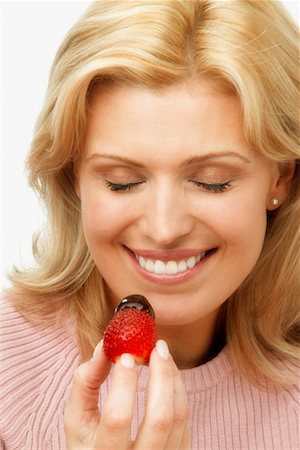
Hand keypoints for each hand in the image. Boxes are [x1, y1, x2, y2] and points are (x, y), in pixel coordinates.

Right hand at [64, 339, 190, 448]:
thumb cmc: (89, 441)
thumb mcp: (77, 420)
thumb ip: (85, 383)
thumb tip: (104, 346)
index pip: (117, 419)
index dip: (123, 384)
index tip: (126, 355)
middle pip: (159, 419)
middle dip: (161, 376)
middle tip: (157, 346)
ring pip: (178, 417)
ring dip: (173, 378)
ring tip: (161, 353)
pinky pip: (185, 421)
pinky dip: (178, 391)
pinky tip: (167, 373)